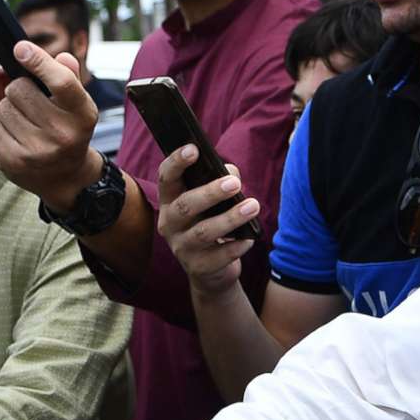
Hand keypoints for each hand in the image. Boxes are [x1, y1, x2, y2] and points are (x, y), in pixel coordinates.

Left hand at [0, 40, 104, 209]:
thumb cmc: (70, 130)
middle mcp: (62, 134)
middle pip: (20, 88)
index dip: (38, 61)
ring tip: (25, 121)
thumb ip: (69, 77)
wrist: (68, 179)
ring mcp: (37, 150)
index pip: (61, 81)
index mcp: (82, 114)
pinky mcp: (14, 161)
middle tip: (30, 102)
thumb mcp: (79, 105)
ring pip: (3, 106)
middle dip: (19, 88)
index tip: (20, 48)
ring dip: (9, 108)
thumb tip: (60, 57)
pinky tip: (14, 134)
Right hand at [155, 145, 261, 297]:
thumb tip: (231, 174)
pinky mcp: (198, 267)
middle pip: (185, 205)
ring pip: (204, 232)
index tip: (194, 149)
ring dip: (230, 218)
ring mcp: (181, 248)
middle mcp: (169, 224)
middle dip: (210, 193)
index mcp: (170, 201)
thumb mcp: (213, 201)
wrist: (210, 271)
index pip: (166, 178)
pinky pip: (219, 256)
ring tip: (253, 206)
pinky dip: (236, 246)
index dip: (177, 162)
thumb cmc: (211, 222)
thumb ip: (222, 181)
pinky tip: (249, 238)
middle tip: (234, 184)